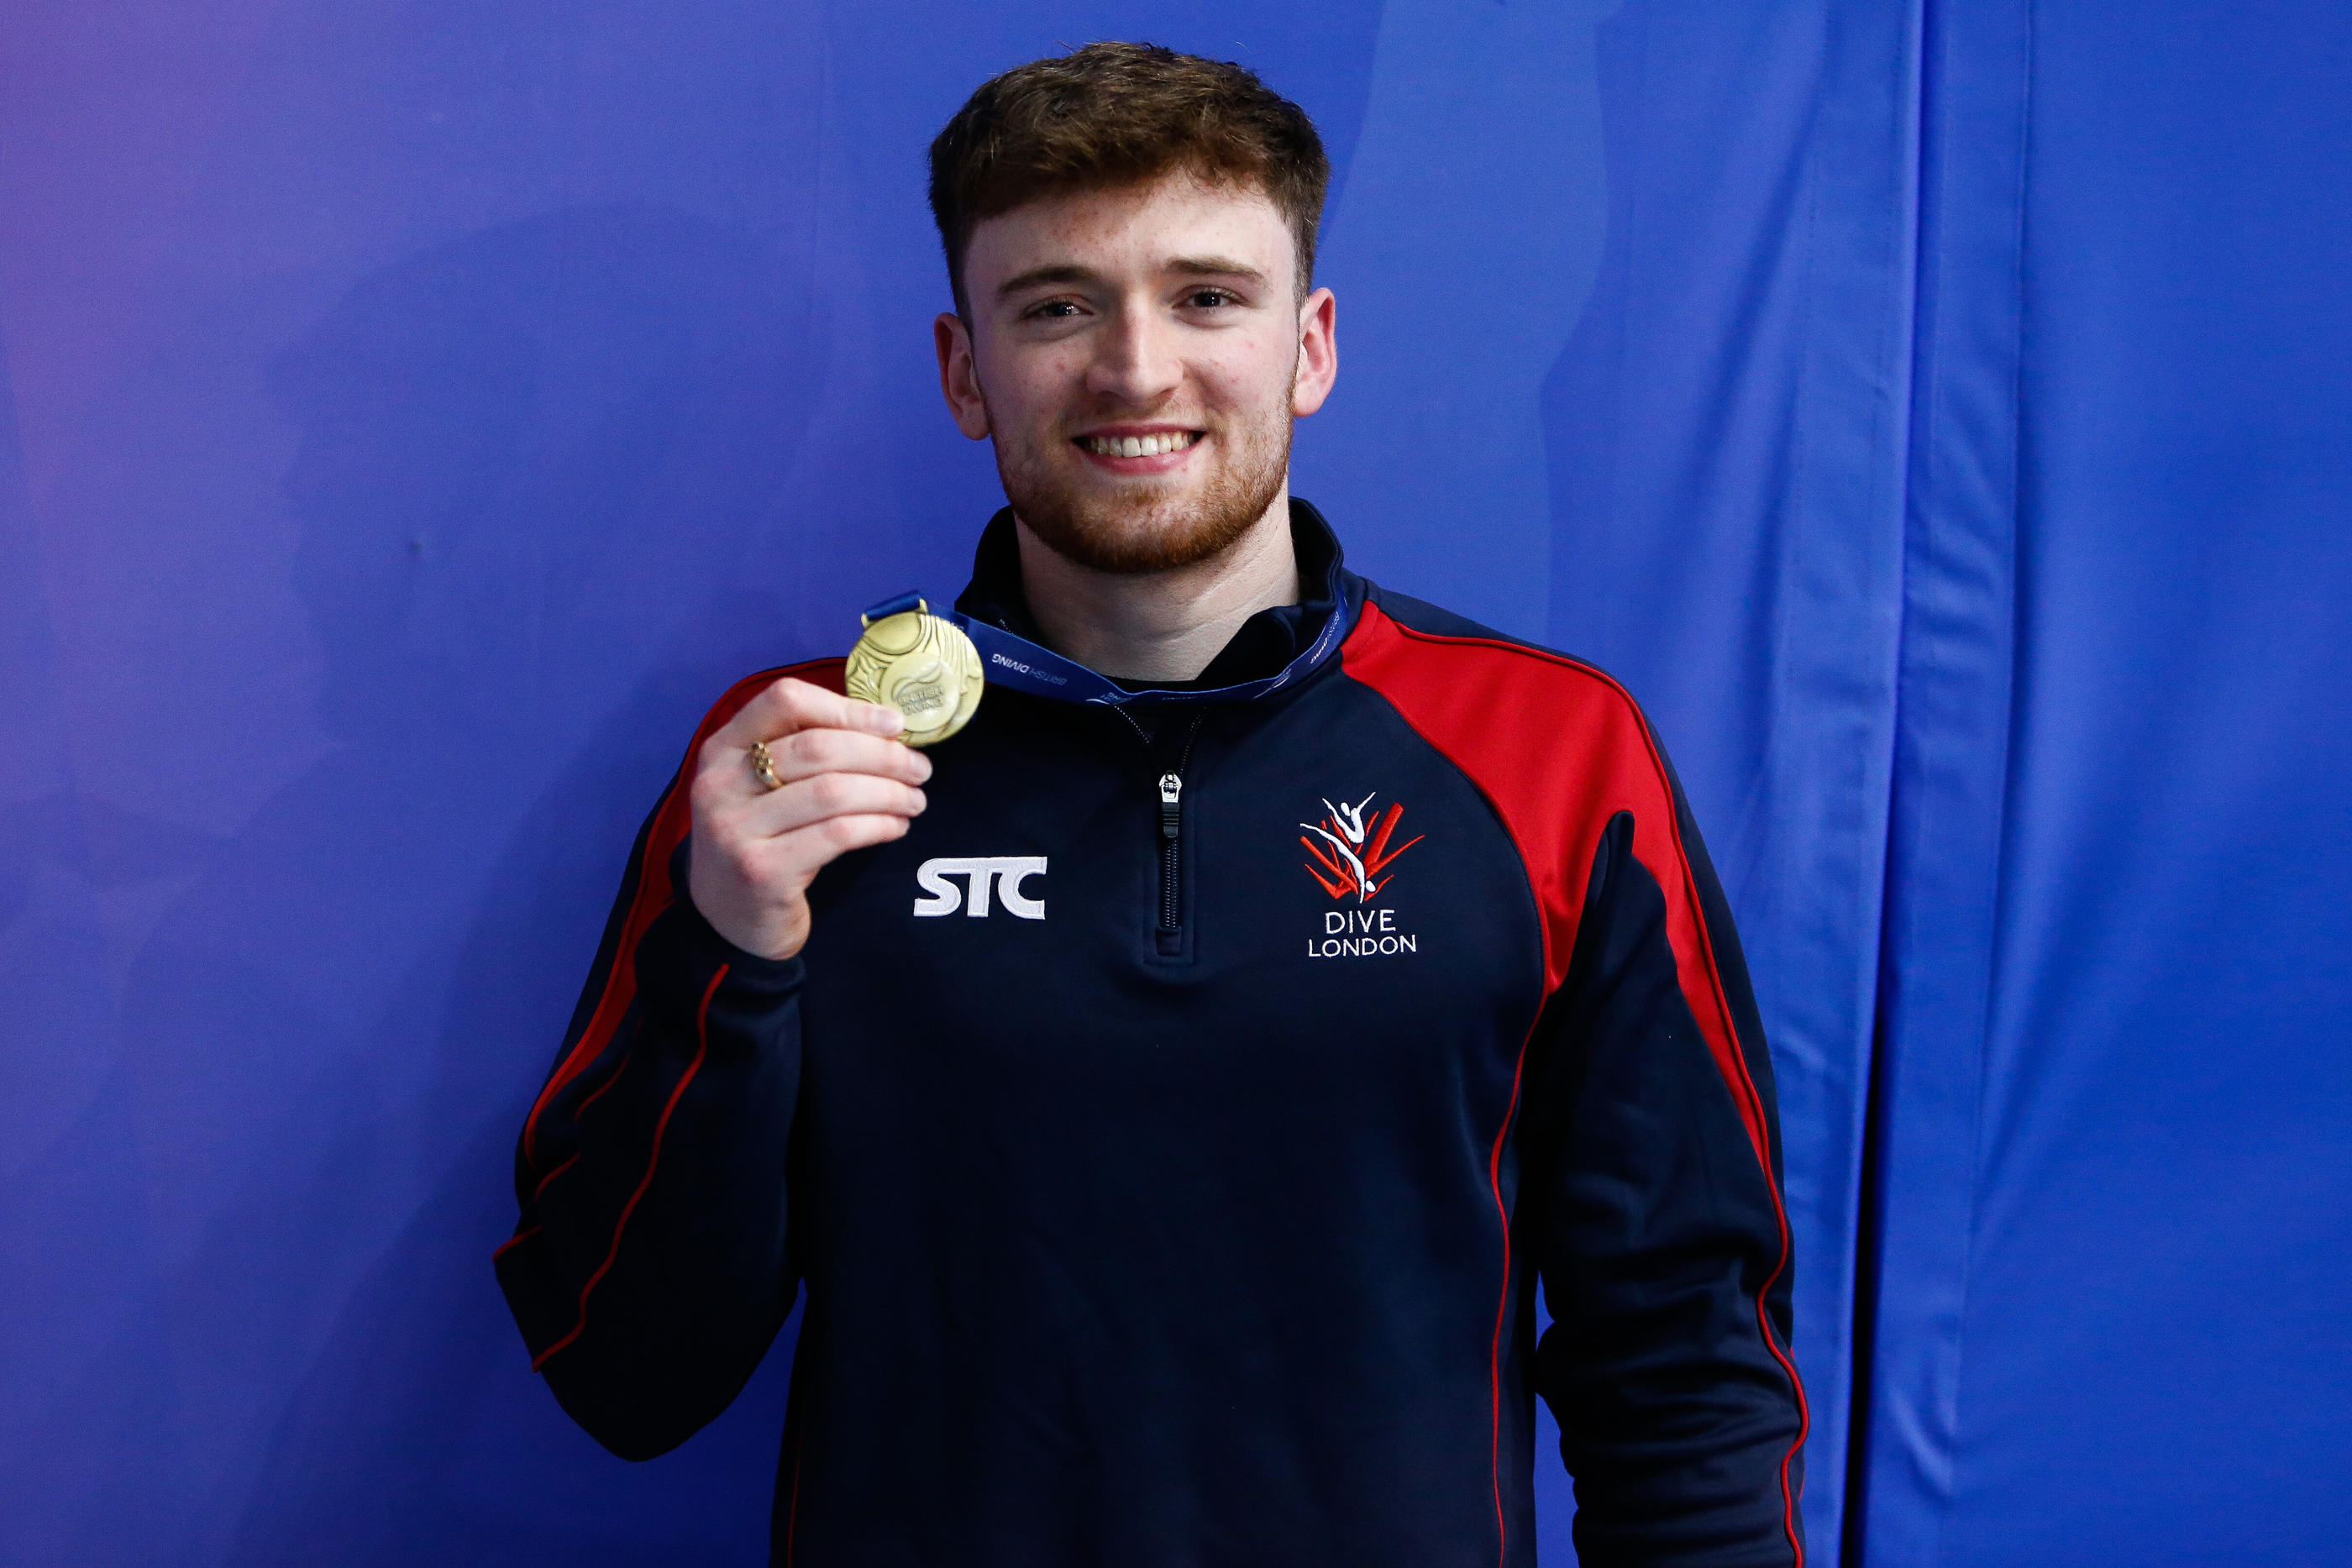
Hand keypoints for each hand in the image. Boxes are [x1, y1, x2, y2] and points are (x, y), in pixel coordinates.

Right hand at [687, 677, 930, 959]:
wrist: (729, 921)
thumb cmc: (763, 841)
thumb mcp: (764, 789)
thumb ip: (804, 752)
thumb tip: (887, 728)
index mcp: (722, 749)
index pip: (785, 700)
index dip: (848, 708)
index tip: (894, 724)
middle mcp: (720, 784)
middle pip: (819, 747)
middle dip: (883, 755)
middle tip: (919, 769)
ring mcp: (735, 829)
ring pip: (833, 791)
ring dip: (888, 792)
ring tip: (914, 800)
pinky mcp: (761, 871)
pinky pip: (837, 834)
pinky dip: (878, 825)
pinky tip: (895, 826)